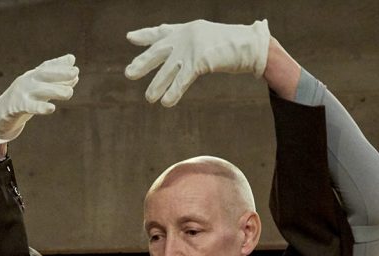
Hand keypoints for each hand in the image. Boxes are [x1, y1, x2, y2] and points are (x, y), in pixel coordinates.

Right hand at [0, 54, 78, 144]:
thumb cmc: (23, 100)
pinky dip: (41, 107)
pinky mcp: (16, 107)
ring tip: (69, 93)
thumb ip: (56, 80)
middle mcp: (27, 81)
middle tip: (75, 72)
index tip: (72, 63)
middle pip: (44, 75)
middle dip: (60, 73)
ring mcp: (21, 93)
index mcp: (32, 76)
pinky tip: (51, 108)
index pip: (46, 67)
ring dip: (55, 90)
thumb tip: (75, 72)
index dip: (59, 65)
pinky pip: (30, 107)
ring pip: (40, 90)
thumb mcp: (39, 88)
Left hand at [124, 19, 269, 106]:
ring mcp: (191, 48)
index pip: (161, 32)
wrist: (250, 45)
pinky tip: (166, 102)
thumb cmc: (232, 44)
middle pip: (158, 51)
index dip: (145, 35)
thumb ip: (192, 47)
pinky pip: (181, 80)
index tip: (130, 37)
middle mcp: (185, 37)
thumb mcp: (207, 40)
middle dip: (142, 63)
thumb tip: (181, 60)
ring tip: (149, 98)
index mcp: (187, 29)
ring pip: (167, 70)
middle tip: (128, 73)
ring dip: (157, 85)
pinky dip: (173, 92)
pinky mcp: (199, 61)